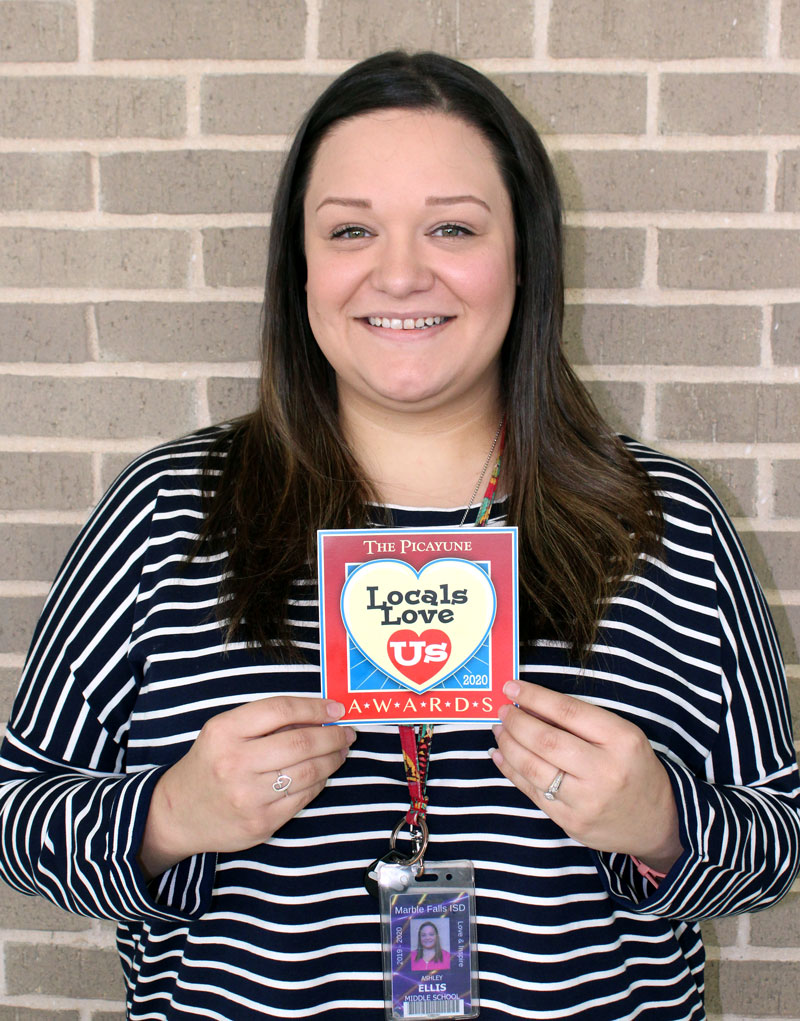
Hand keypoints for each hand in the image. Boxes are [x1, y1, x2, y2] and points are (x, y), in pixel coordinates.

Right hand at [139, 696, 354, 878]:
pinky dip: (319, 782)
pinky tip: (322, 774)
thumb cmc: (209, 763)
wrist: (177, 814)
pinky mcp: (261, 823)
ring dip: (332, 759)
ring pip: (308, 772)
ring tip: (340, 751)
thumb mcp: (224, 732)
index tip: (336, 708)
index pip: (280, 710)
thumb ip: (265, 721)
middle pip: (301, 742)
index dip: (315, 707)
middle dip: (333, 735)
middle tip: (347, 732)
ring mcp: (248, 796)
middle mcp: (235, 763)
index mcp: (225, 731)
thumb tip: (319, 714)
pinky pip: (303, 798)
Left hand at [491, 680, 682, 872]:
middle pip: (546, 740)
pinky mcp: (572, 822)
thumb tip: (531, 705)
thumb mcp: (623, 736)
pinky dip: (510, 770)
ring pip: (533, 767)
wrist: (659, 823)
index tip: (511, 686)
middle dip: (517, 721)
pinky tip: (500, 754)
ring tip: (500, 730)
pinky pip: (532, 792)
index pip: (568, 712)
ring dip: (508, 745)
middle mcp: (605, 771)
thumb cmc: (635, 769)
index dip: (535, 696)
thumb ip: (582, 721)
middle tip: (503, 710)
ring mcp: (587, 801)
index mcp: (621, 740)